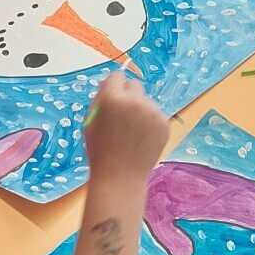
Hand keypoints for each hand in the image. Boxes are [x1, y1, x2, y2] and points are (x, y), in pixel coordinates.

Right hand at [83, 71, 170, 188]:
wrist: (120, 177)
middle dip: (127, 95)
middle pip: (134, 84)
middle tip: (121, 114)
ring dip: (139, 110)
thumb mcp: (90, 121)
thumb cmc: (100, 150)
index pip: (116, 77)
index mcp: (112, 99)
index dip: (112, 87)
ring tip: (131, 132)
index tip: (111, 96)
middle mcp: (135, 101)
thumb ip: (100, 99)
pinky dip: (149, 123)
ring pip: (145, 101)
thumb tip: (112, 83)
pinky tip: (141, 138)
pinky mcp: (164, 123)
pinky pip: (155, 114)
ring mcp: (152, 112)